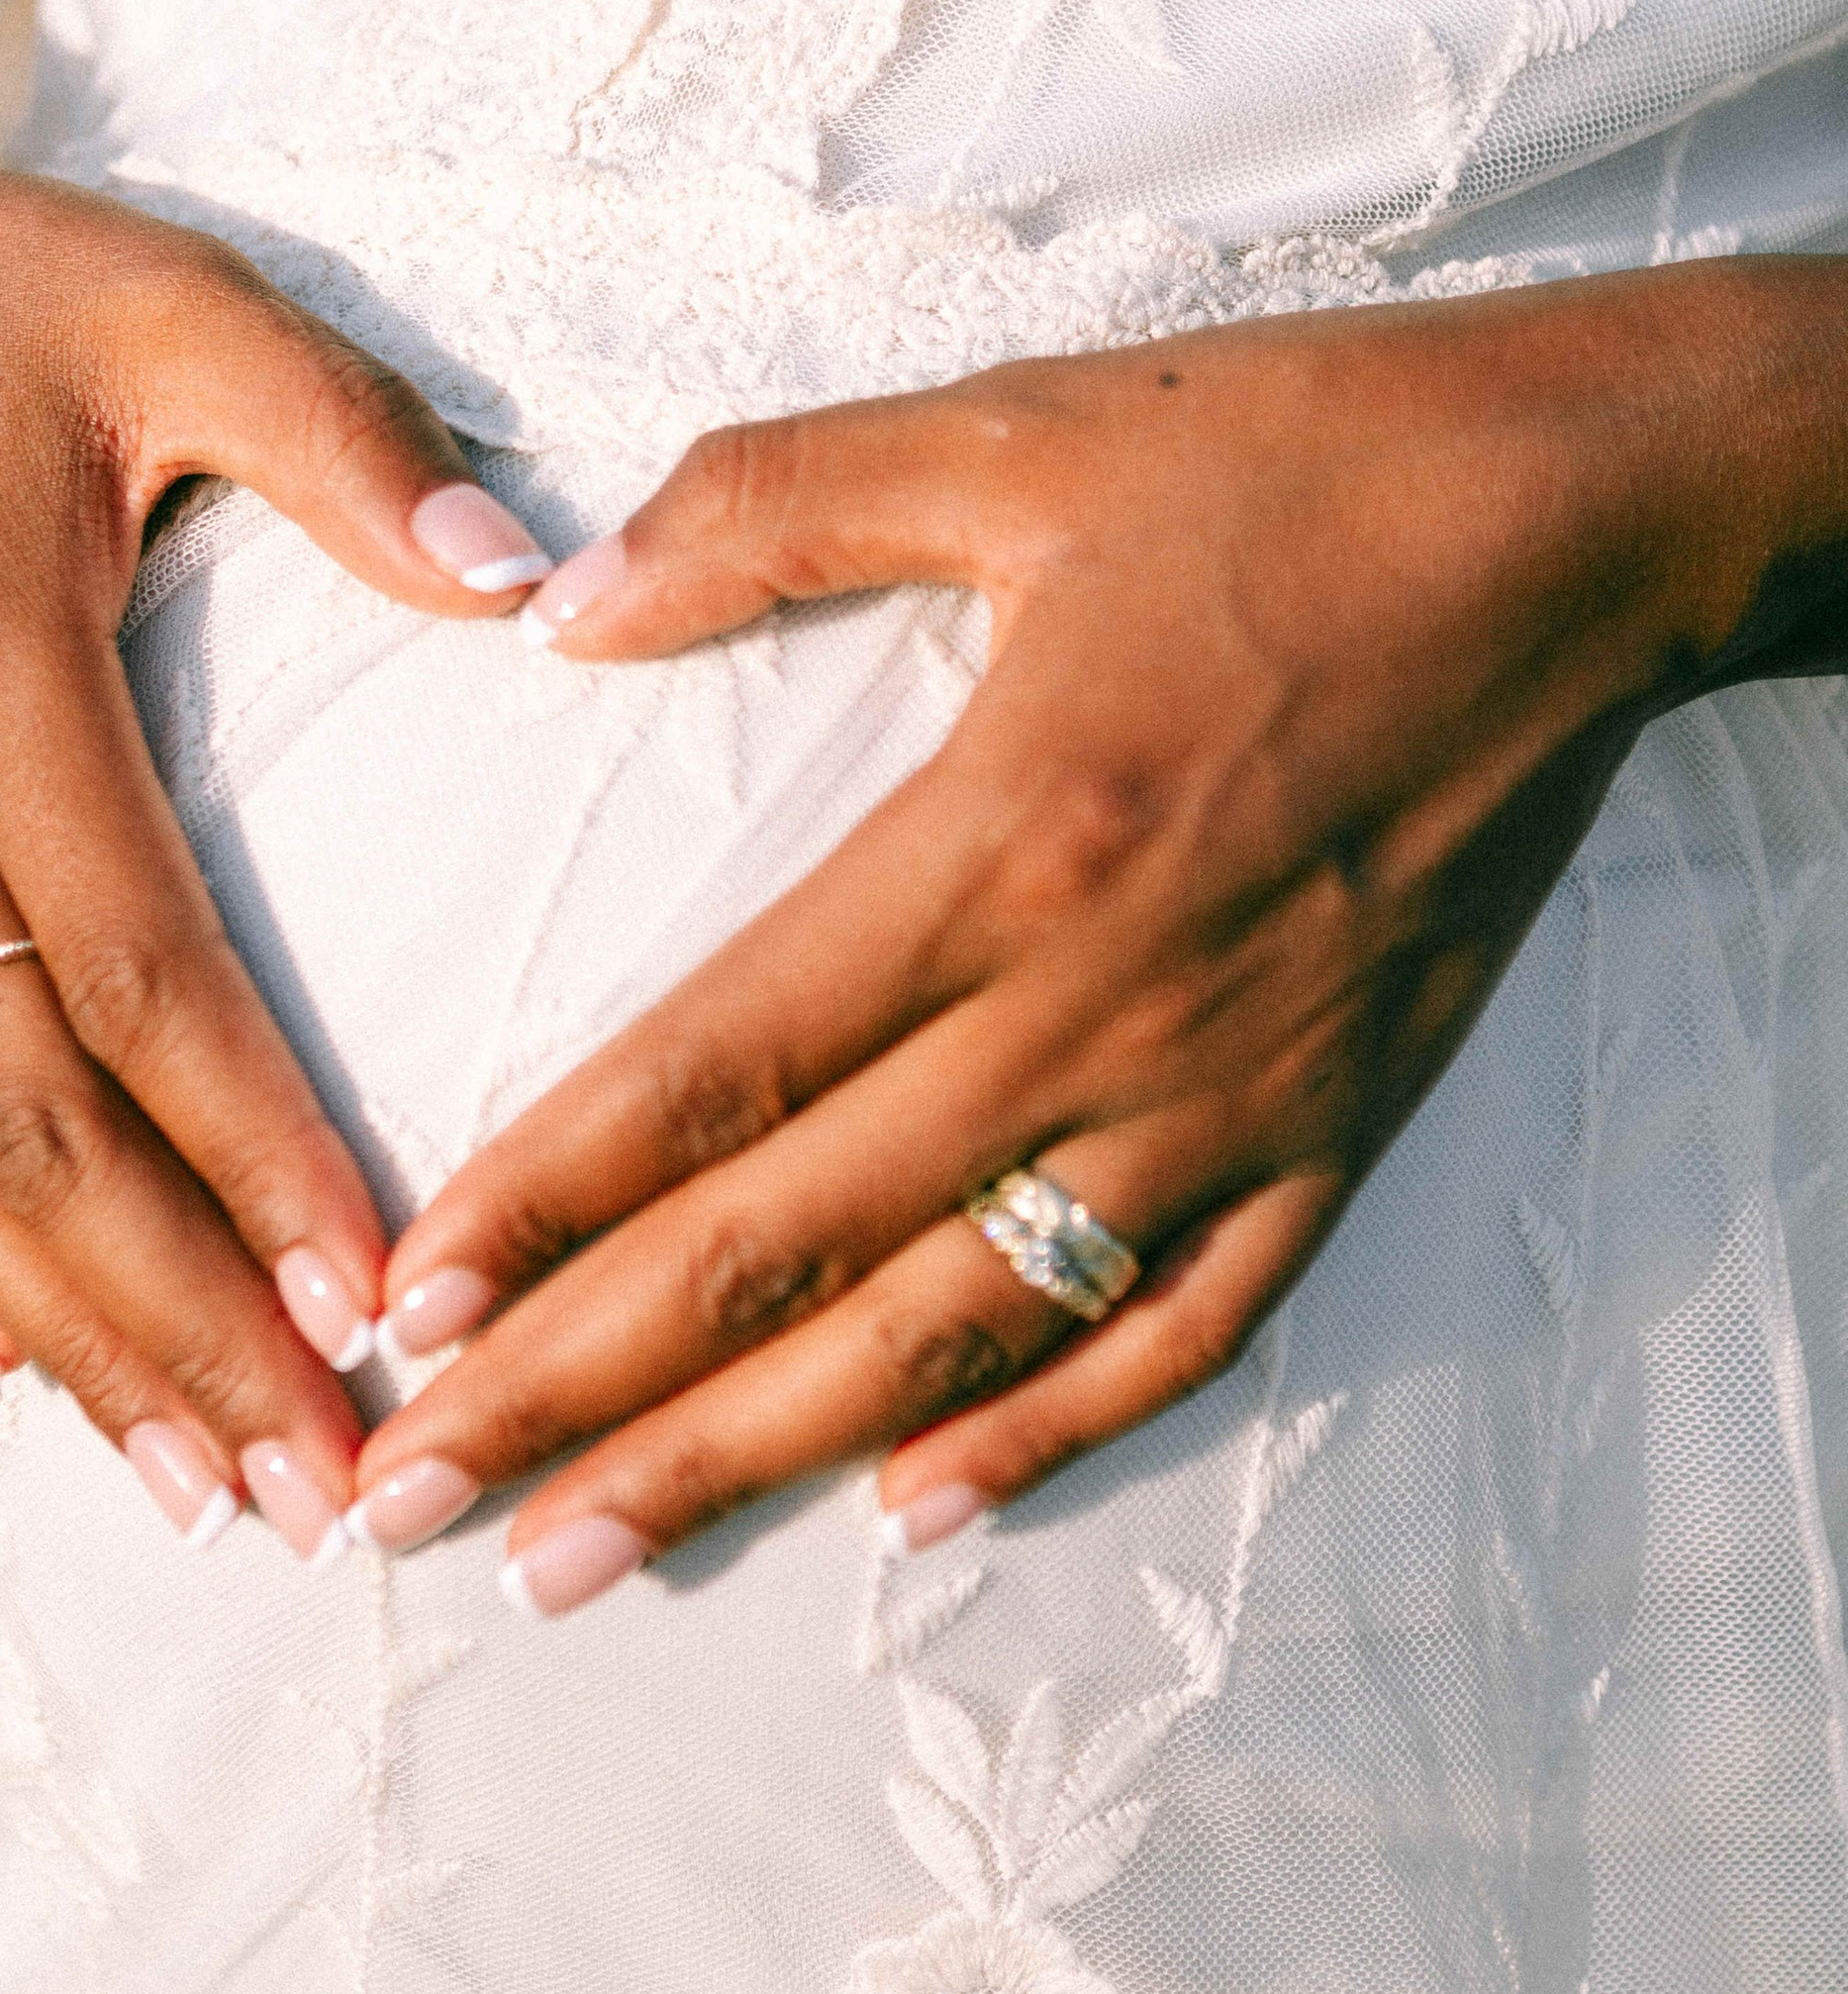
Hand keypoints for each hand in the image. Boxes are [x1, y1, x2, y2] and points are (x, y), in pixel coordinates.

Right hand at [0, 0, 558, 1565]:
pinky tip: (5, 1376)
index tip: (378, 1301)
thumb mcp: (184, 307)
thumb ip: (353, 442)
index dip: (255, 1153)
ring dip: (56, 1339)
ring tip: (198, 1489)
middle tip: (318, 1484)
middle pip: (25, 1122)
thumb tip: (537, 581)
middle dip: (174, 1323)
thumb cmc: (9, 291)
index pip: (136, 968)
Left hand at [344, 272, 1820, 1607]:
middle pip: (793, 1246)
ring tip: (585, 1559)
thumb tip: (555, 606)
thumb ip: (762, 512)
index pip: (716, 1068)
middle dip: (579, 1389)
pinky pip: (1179, 1333)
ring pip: (955, 1331)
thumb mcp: (1008, 434)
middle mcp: (1102, 1006)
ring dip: (751, 1460)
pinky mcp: (1338, 1128)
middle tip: (408, 1503)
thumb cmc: (1293, 462)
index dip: (545, 1202)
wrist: (1587, 522)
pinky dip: (1047, 1435)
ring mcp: (1228, 1096)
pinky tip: (913, 1512)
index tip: (406, 1311)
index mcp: (998, 839)